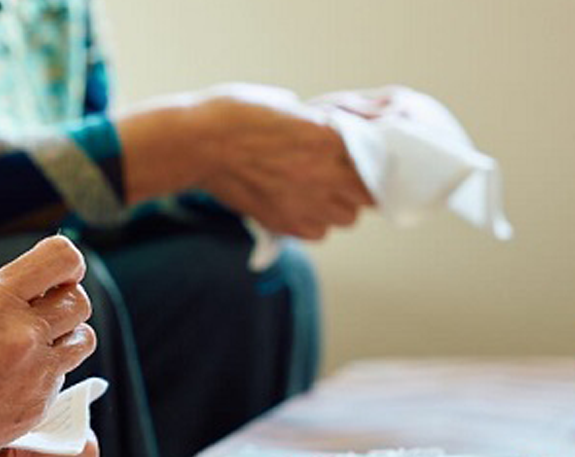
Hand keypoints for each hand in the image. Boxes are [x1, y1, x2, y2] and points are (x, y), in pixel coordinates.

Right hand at [0, 236, 95, 456]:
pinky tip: (12, 383)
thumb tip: (29, 296)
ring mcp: (32, 373)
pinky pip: (60, 380)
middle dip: (63, 303)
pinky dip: (44, 377)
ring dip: (65, 339)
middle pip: (80, 301)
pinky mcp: (35, 408)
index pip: (63, 258)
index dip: (66, 265)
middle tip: (41, 314)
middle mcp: (19, 332)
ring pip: (83, 341)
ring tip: (35, 348)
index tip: (56, 274)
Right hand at [189, 84, 372, 239]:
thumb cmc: (235, 115)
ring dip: (339, 206)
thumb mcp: (288, 105)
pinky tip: (299, 205)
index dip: (377, 161)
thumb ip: (318, 125)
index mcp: (328, 139)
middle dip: (362, 186)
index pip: (378, 160)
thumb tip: (332, 132)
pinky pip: (317, 233)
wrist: (197, 145)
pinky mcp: (282, 222)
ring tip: (320, 192)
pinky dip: (313, 223)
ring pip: (346, 219)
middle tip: (346, 175)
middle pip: (369, 196)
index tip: (369, 158)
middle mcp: (322, 175)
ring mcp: (302, 203)